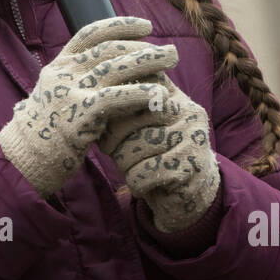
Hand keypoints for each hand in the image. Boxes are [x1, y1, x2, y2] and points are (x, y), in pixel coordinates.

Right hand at [0, 17, 178, 200]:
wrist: (23, 159)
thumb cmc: (45, 132)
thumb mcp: (56, 97)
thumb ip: (77, 81)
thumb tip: (108, 71)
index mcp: (58, 65)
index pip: (91, 34)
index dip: (120, 25)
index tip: (144, 26)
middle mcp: (63, 72)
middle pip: (109, 49)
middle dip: (142, 46)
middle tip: (169, 51)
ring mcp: (70, 91)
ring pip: (115, 67)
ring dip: (148, 61)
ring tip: (172, 59)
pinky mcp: (79, 114)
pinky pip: (116, 97)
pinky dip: (140, 92)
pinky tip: (159, 92)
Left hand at [97, 70, 220, 233]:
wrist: (186, 193)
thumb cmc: (151, 154)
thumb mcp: (137, 125)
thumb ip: (120, 106)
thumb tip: (87, 98)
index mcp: (170, 91)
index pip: (130, 86)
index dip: (109, 108)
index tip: (103, 124)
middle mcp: (185, 107)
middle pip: (129, 116)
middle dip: (112, 139)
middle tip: (112, 151)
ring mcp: (192, 133)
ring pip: (135, 146)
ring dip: (124, 165)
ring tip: (132, 169)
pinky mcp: (192, 161)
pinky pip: (146, 171)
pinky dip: (136, 183)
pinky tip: (143, 185)